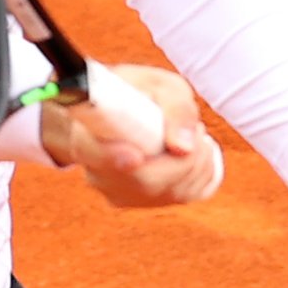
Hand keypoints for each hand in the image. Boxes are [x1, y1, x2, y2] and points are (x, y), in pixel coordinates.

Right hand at [44, 63, 225, 208]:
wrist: (124, 108)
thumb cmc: (141, 91)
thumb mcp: (159, 84)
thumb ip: (174, 108)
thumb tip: (184, 148)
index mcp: (85, 136)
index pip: (93, 153)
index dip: (114, 158)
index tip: (134, 156)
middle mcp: (97, 174)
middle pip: (147, 181)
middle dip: (186, 157)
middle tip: (197, 126)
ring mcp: (119, 194)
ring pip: (173, 191)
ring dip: (198, 159)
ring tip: (191, 132)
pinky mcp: (144, 203)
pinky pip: (188, 195)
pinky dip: (202, 172)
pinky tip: (191, 153)